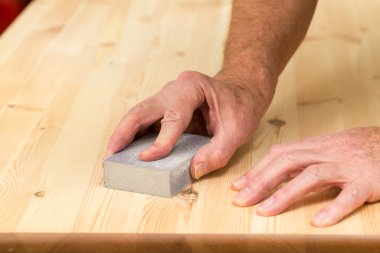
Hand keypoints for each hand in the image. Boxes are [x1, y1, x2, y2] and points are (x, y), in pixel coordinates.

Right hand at [105, 70, 274, 178]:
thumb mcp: (238, 130)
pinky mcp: (164, 108)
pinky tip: (125, 151)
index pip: (173, 116)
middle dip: (125, 133)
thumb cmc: (240, 105)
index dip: (160, 140)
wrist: (242, 90)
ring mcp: (167, 97)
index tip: (147, 158)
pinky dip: (132, 136)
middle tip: (111, 154)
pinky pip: (144, 121)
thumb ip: (218, 151)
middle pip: (143, 110)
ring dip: (124, 135)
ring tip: (111, 155)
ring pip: (138, 115)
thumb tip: (193, 170)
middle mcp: (174, 88)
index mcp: (192, 87)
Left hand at [231, 127, 379, 226]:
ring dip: (285, 194)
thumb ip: (301, 157)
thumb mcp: (325, 147)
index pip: (279, 154)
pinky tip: (317, 222)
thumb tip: (272, 170)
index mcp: (315, 146)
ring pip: (312, 176)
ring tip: (265, 211)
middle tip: (241, 200)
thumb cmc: (356, 148)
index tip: (238, 186)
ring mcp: (347, 167)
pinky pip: (350, 196)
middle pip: (288, 163)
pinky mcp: (368, 182)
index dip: (257, 169)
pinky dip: (334, 209)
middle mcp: (327, 153)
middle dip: (261, 181)